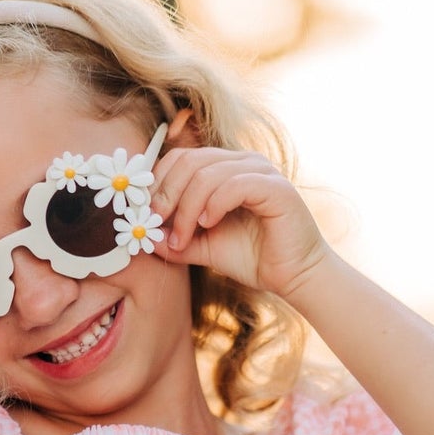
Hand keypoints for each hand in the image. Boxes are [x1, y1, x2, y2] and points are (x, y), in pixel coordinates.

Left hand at [148, 146, 330, 300]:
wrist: (291, 276)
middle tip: (156, 224)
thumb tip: (142, 236)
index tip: (145, 215)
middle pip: (189, 162)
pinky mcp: (276, 188)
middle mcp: (242, 162)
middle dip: (166, 195)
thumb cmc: (251, 257)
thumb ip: (174, 239)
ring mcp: (260, 171)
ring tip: (183, 238)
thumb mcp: (202, 247)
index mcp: (224, 168)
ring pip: (207, 174)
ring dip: (186, 209)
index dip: (157, 183)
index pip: (181, 158)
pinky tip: (208, 225)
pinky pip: (235, 184)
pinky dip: (214, 205)